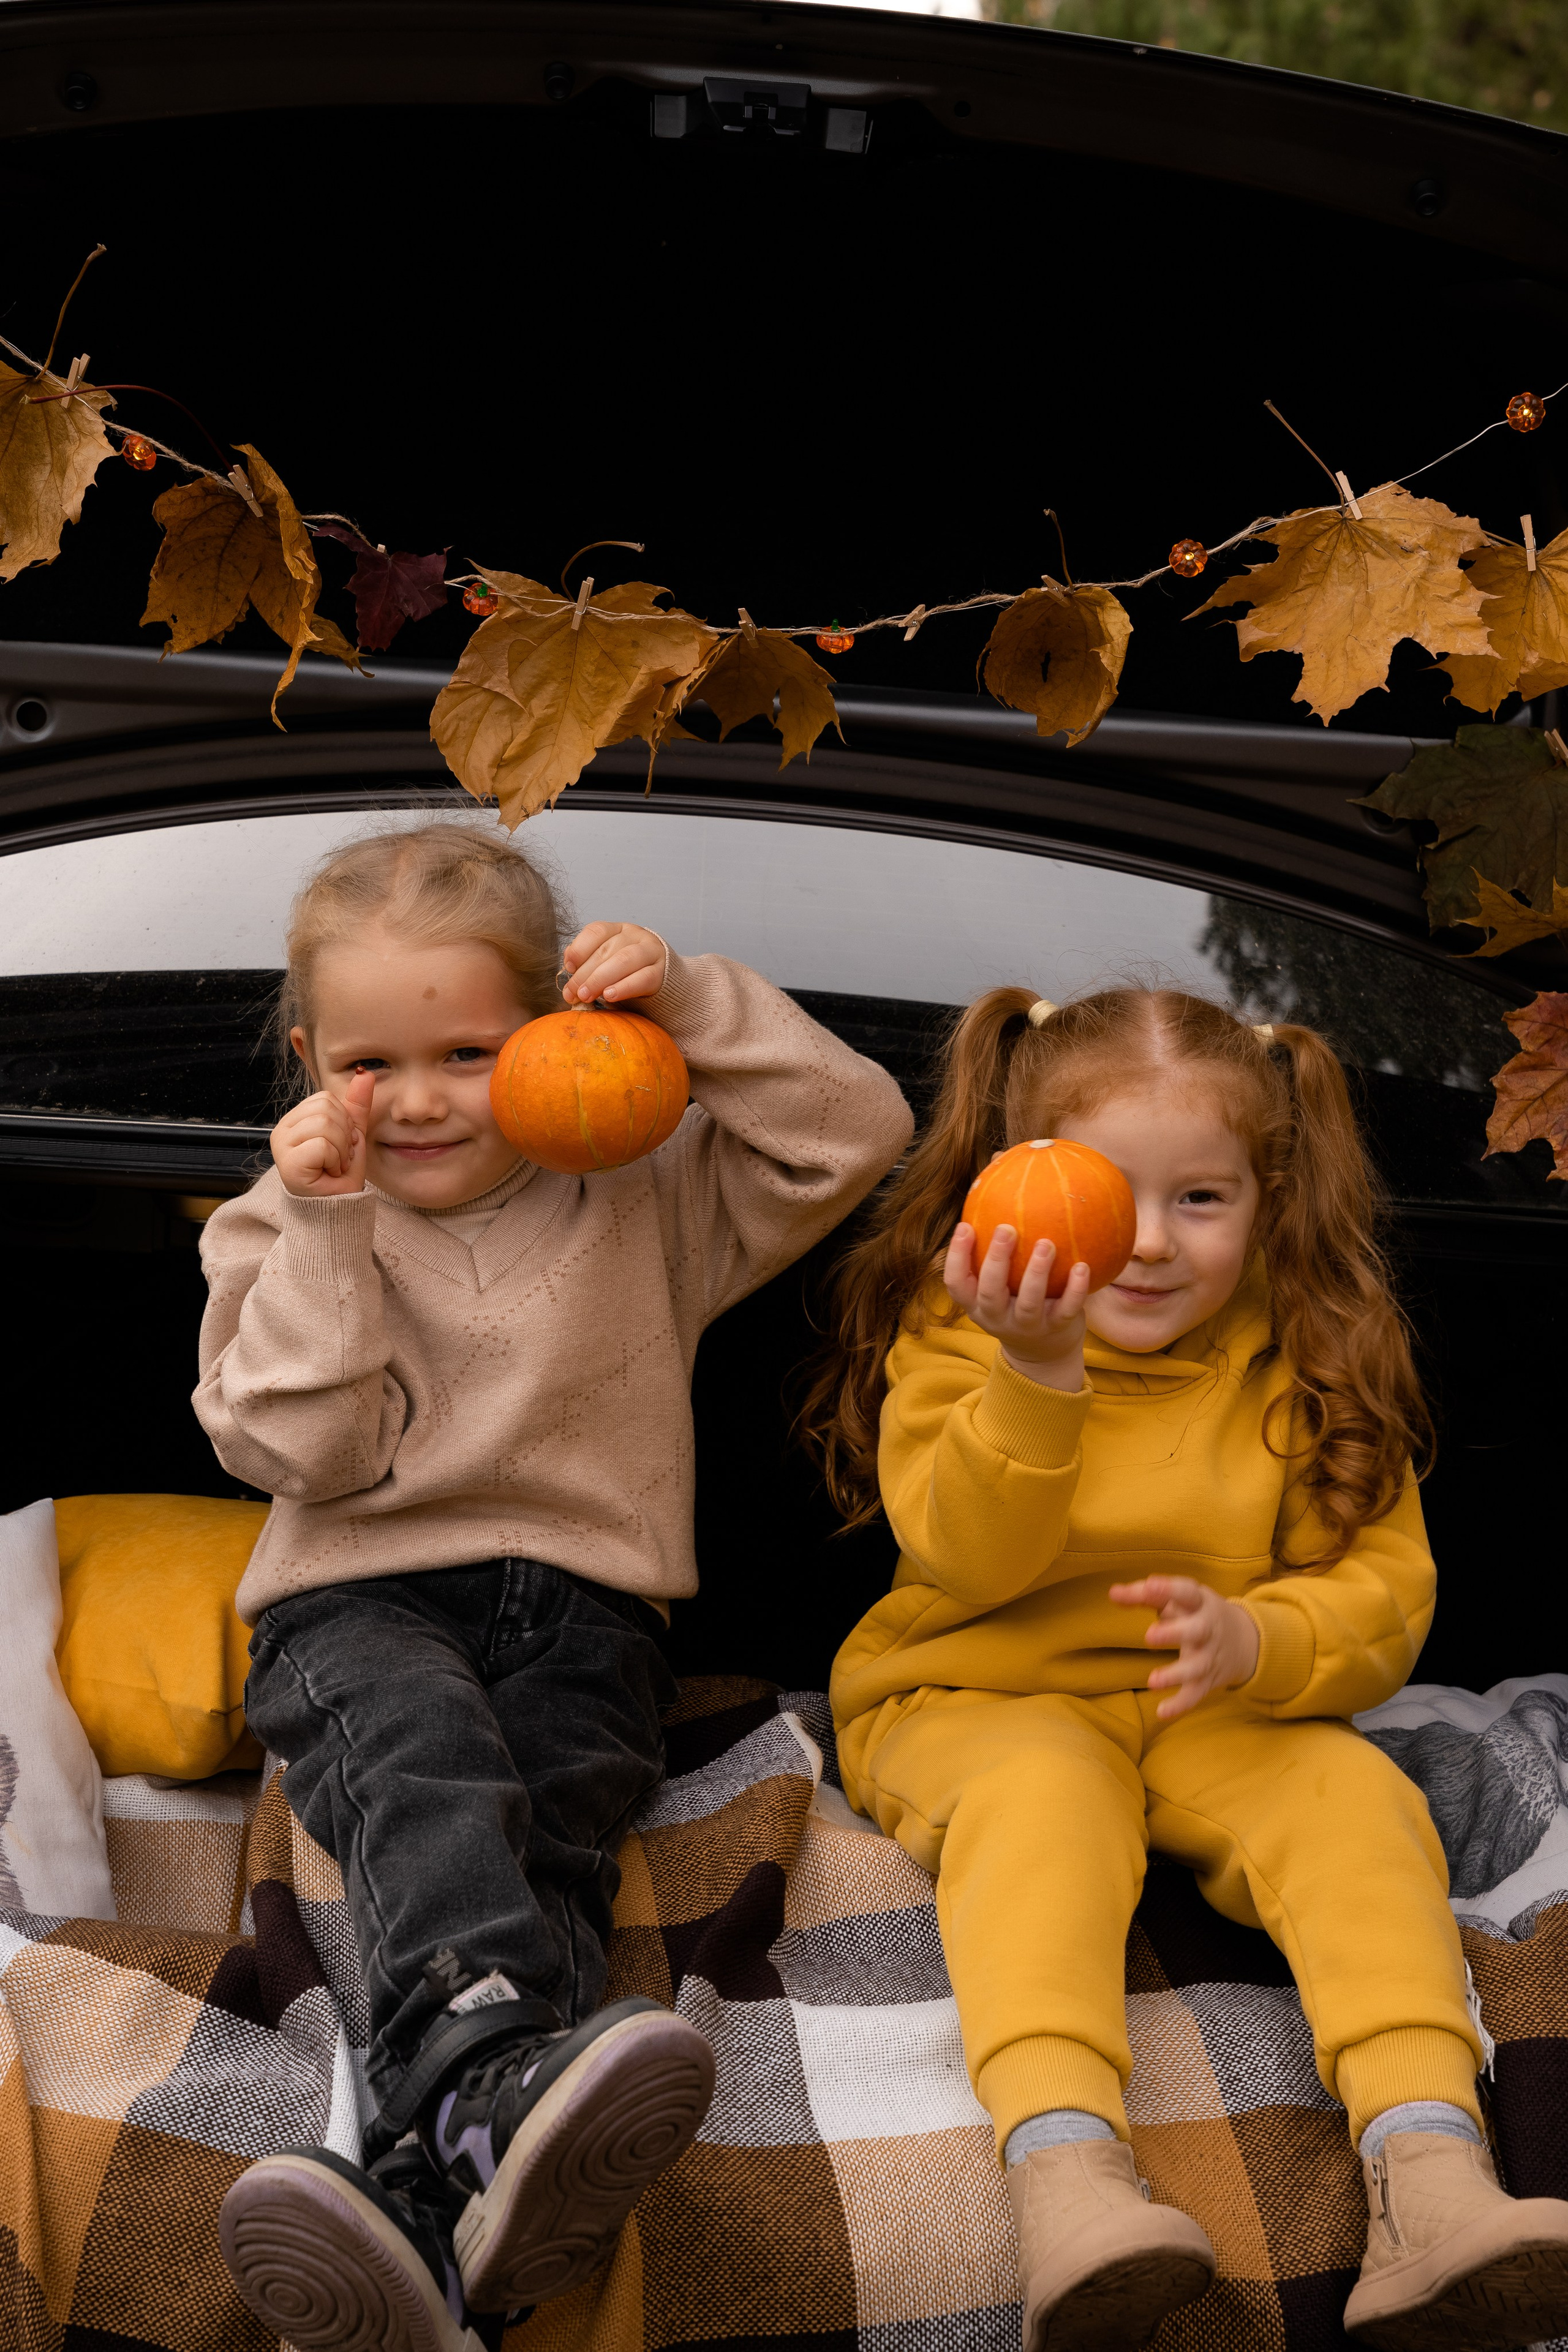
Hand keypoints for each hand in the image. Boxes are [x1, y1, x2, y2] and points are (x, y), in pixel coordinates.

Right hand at [271, 1071, 374, 1197]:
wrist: (336, 1208)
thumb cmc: (339, 1174)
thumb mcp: (352, 1134)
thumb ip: (356, 1104)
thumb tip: (364, 1073)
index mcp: (295, 1119)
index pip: (325, 1098)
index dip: (343, 1121)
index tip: (339, 1146)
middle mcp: (282, 1129)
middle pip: (325, 1109)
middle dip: (343, 1136)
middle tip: (337, 1158)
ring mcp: (282, 1146)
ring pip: (324, 1125)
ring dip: (340, 1150)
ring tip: (333, 1166)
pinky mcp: (288, 1163)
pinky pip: (322, 1145)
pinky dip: (334, 1161)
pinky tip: (327, 1174)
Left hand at [562, 921, 666, 1005]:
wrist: (661, 978)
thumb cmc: (625, 971)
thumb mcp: (605, 961)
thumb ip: (587, 962)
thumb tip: (568, 971)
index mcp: (617, 929)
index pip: (596, 931)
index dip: (579, 949)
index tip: (569, 968)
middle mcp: (634, 935)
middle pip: (606, 950)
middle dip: (584, 973)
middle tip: (572, 993)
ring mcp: (650, 951)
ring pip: (623, 960)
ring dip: (600, 979)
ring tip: (586, 996)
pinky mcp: (661, 972)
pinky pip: (642, 978)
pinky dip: (623, 987)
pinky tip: (609, 996)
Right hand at [944, 1219, 1090, 1392]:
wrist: (1044, 1354)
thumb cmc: (1016, 1302)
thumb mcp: (998, 1285)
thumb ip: (994, 1249)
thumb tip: (997, 1184)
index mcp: (977, 1303)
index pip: (956, 1283)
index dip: (956, 1256)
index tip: (964, 1225)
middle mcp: (997, 1317)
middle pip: (989, 1291)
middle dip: (996, 1260)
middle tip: (1005, 1228)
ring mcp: (1027, 1326)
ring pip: (1029, 1301)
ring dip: (1037, 1272)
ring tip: (1047, 1243)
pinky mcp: (1056, 1330)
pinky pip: (1066, 1309)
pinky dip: (1075, 1289)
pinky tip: (1083, 1266)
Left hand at [1110, 1574, 1260, 1721]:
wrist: (1245, 1640)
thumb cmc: (1196, 1612)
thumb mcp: (1178, 1599)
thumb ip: (1145, 1595)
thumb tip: (1112, 1593)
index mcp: (1200, 1603)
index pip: (1187, 1592)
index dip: (1169, 1588)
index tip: (1149, 1585)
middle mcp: (1209, 1629)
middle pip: (1197, 1630)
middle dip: (1175, 1633)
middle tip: (1149, 1636)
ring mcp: (1210, 1656)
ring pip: (1197, 1667)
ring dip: (1176, 1674)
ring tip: (1152, 1681)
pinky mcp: (1208, 1680)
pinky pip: (1196, 1694)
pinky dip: (1181, 1704)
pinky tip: (1161, 1712)